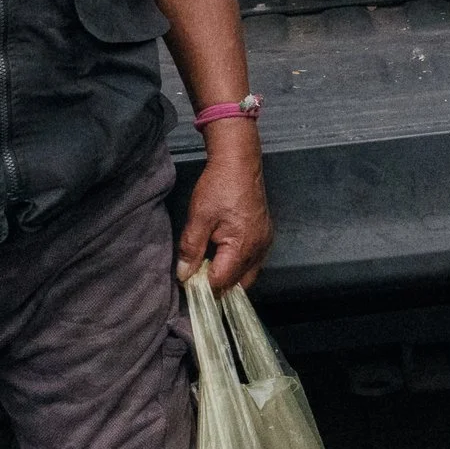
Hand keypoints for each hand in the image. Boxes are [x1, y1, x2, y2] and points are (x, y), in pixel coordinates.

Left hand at [178, 123, 271, 289]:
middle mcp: (259, 249)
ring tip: (207, 271)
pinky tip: (223, 259)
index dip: (202, 286)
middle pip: (238, 285)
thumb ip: (191, 249)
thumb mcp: (199, 218)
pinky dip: (238, 267)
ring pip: (248, 275)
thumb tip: (184, 276)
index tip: (187, 283)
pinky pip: (253, 262)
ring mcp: (265, 243)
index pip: (221, 282)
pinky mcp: (265, 235)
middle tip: (196, 281)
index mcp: (243, 247)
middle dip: (217, 287)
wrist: (239, 161)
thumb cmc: (219, 186)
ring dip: (229, 278)